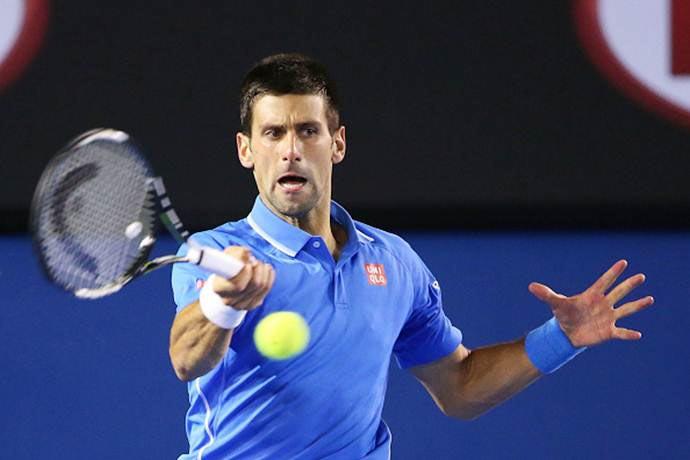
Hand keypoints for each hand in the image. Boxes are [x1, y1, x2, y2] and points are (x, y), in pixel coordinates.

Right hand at [210, 246, 274, 310]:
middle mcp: (229, 299)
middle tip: (256, 261)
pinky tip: (266, 270)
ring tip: (261, 264)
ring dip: (264, 272)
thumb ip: (237, 253)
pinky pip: (266, 290)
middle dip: (259, 269)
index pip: (238, 285)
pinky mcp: (251, 305)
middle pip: (254, 285)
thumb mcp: (227, 255)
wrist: (225, 281)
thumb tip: (247, 254)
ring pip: (262, 287)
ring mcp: (240, 305)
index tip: (249, 264)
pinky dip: (269, 277)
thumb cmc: (226, 266)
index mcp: (219, 287)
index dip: (247, 273)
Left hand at [528, 260, 653, 347]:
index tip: (623, 262)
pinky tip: (638, 334)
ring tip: (649, 299)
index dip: (613, 273)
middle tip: (641, 276)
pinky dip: (628, 334)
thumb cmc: (564, 315)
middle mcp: (603, 304)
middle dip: (629, 285)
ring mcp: (608, 317)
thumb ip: (546, 295)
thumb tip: (531, 286)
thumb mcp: (555, 304)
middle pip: (618, 292)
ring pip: (625, 310)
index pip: (604, 281)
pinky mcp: (609, 331)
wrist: (567, 333)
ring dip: (637, 305)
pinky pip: (621, 332)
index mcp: (592, 295)